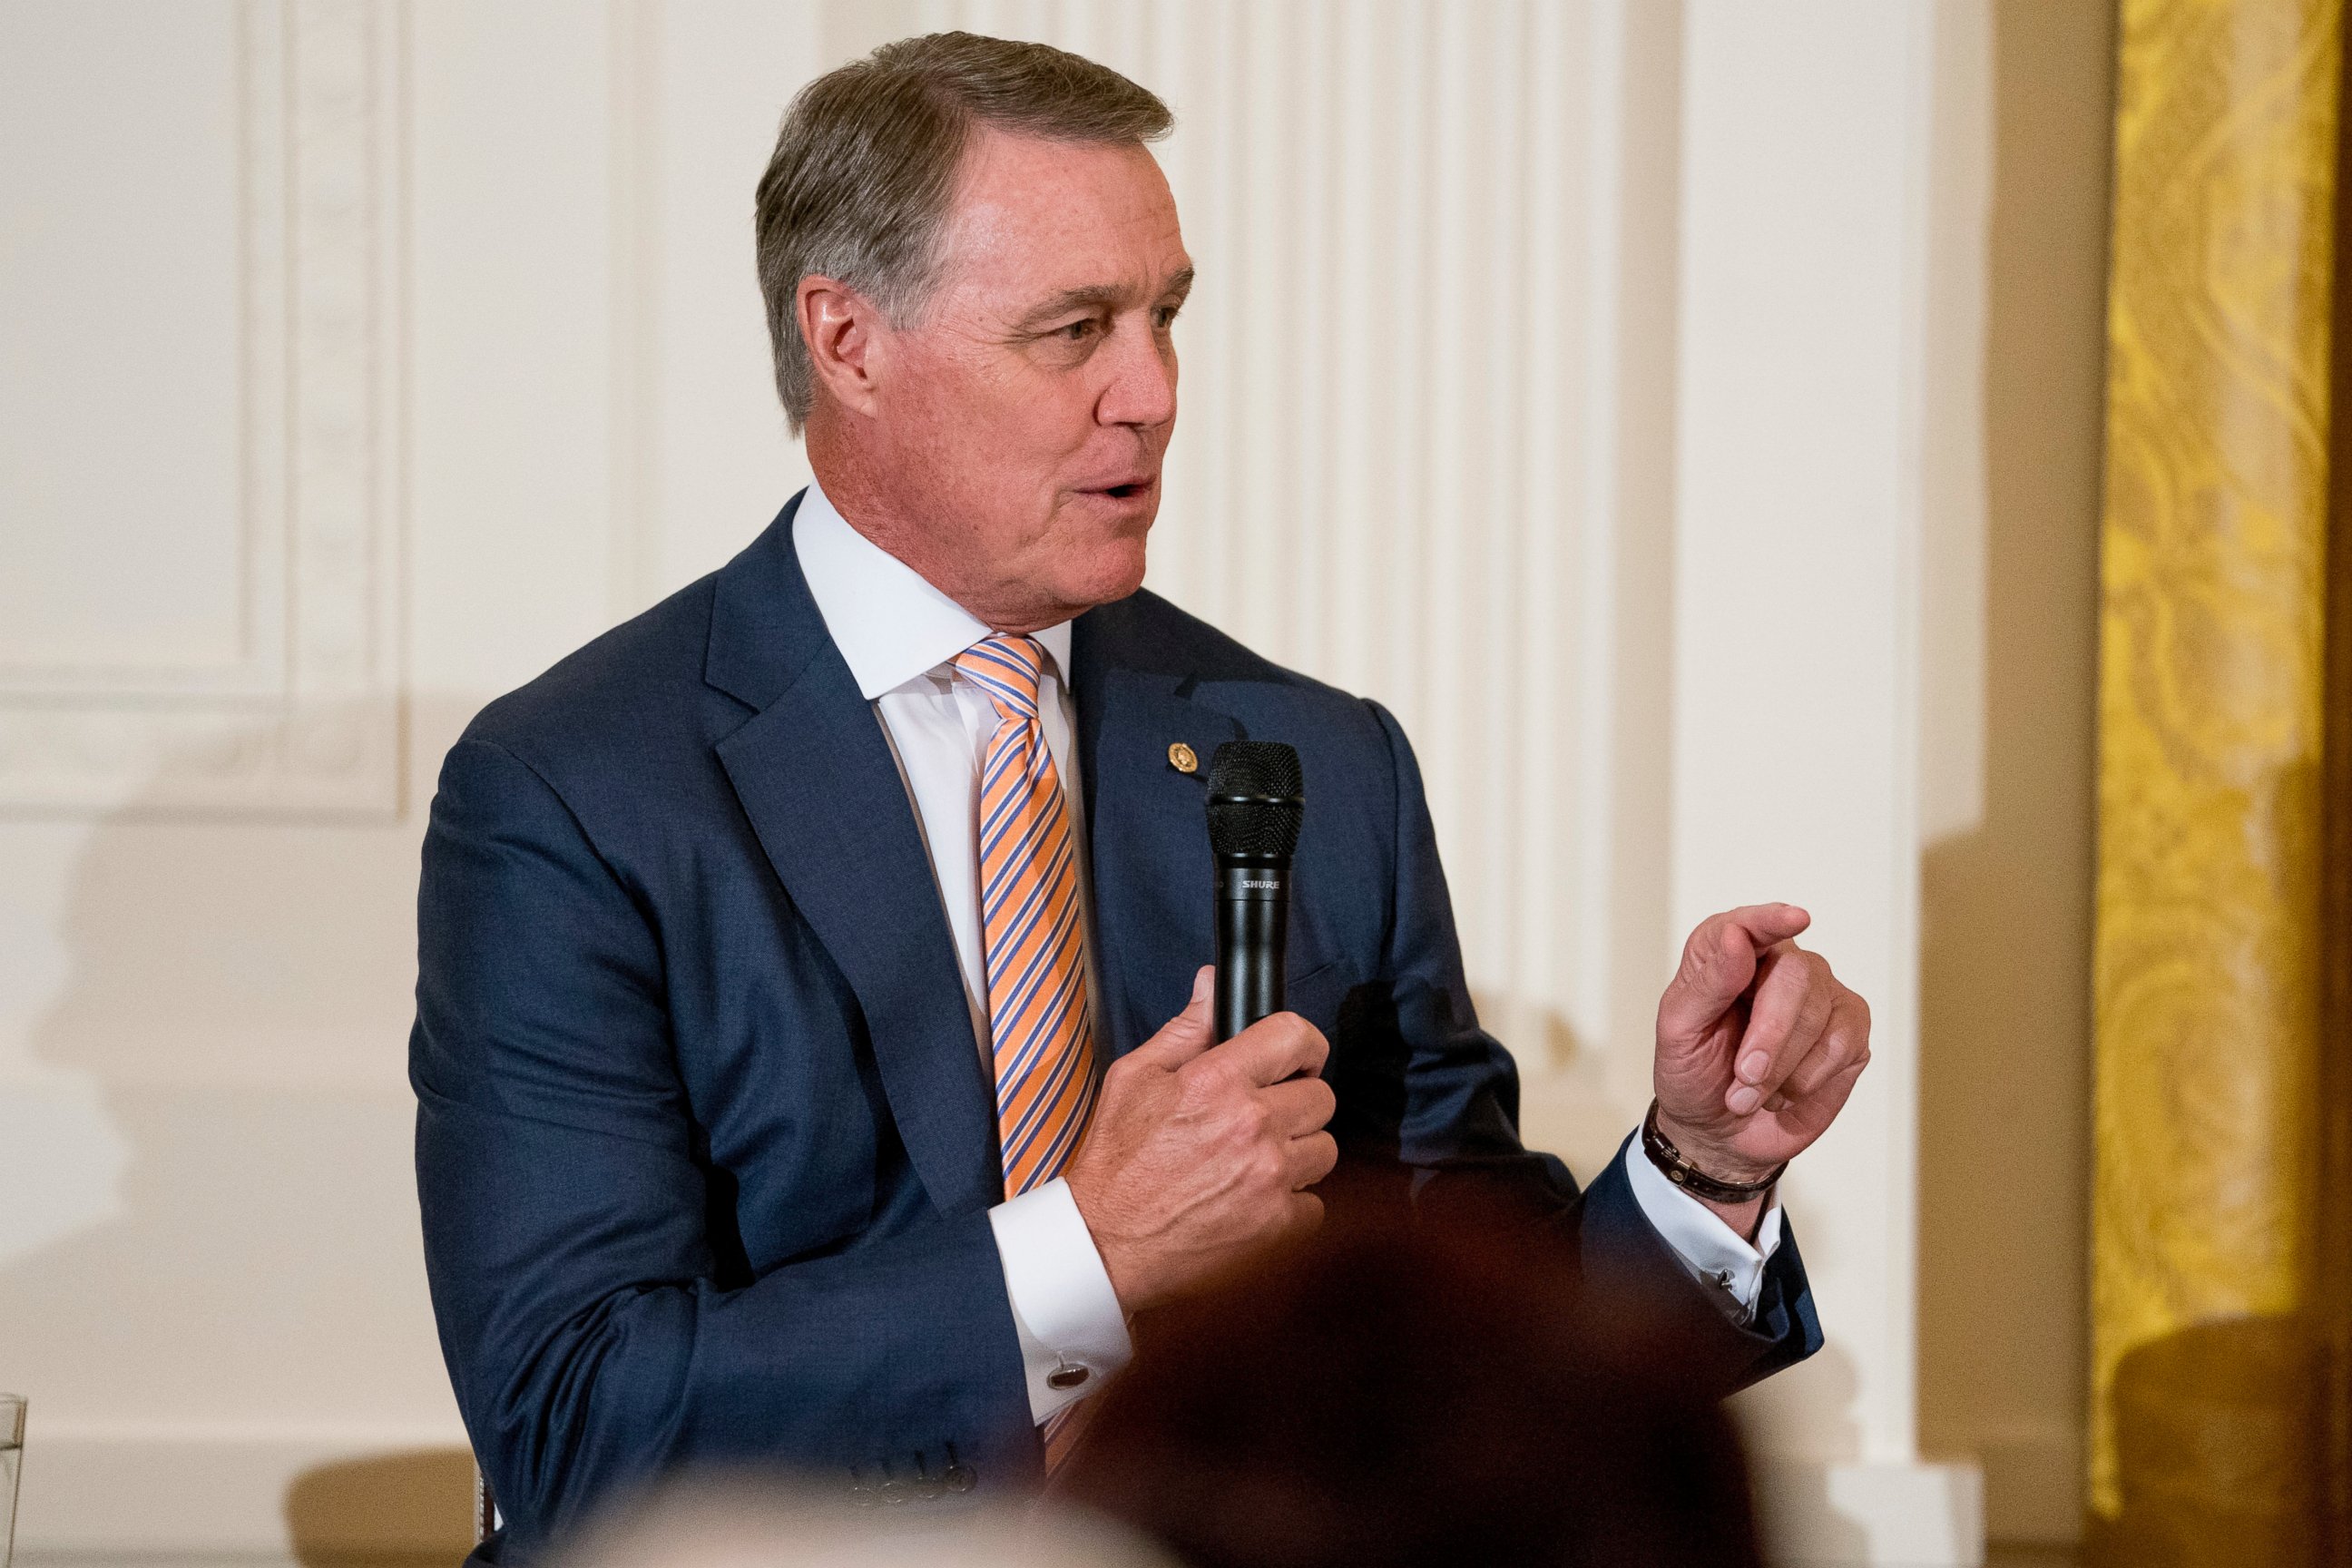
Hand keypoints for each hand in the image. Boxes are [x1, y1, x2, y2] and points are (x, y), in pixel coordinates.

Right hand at [1062, 967, 1338, 1310]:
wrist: (1106, 1243)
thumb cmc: (1116, 1163)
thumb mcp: (1135, 1078)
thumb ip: (1184, 1029)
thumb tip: (1211, 985)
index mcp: (1217, 1082)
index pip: (1296, 1036)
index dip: (1303, 1043)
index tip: (1297, 1057)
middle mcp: (1252, 1126)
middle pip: (1321, 1096)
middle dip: (1296, 1102)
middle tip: (1263, 1117)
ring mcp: (1269, 1177)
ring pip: (1325, 1149)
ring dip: (1297, 1153)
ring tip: (1257, 1161)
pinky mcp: (1277, 1225)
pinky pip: (1315, 1202)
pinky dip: (1291, 1204)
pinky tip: (1254, 1199)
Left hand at [1652, 904, 1870, 1232]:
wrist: (1719, 1132)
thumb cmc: (1695, 1072)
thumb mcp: (1680, 1031)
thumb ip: (1707, 982)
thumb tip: (1736, 937)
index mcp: (1732, 953)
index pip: (1751, 925)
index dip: (1772, 921)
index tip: (1794, 919)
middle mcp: (1783, 965)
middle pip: (1796, 976)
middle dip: (1769, 1036)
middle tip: (1744, 1077)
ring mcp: (1823, 995)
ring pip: (1820, 1018)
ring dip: (1780, 1071)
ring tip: (1750, 1091)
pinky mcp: (1850, 1030)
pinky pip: (1842, 1048)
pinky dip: (1806, 1081)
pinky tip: (1784, 1090)